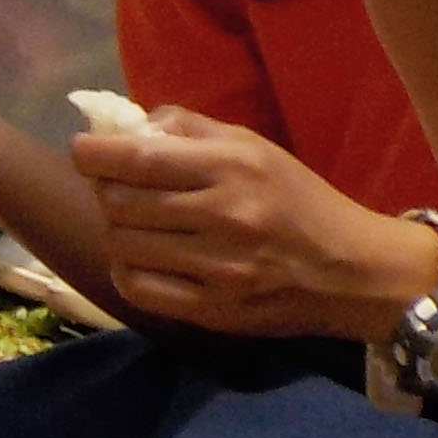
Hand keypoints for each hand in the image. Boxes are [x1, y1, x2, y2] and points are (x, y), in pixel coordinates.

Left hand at [76, 115, 437, 341]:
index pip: (136, 158)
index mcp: (231, 167)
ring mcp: (218, 268)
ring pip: (121, 244)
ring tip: (140, 224)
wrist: (353, 271)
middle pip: (119, 202)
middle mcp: (223, 215)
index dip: (93, 154)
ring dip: (118, 230)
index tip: (84, 152)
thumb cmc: (297, 199)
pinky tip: (144, 259)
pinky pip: (137, 287)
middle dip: (106, 191)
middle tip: (121, 190)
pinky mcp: (214, 310)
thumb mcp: (252, 146)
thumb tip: (123, 127)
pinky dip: (127, 270)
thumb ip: (186, 128)